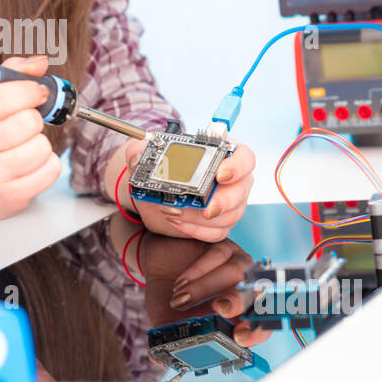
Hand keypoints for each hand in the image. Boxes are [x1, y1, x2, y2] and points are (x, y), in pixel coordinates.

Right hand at [0, 55, 60, 229]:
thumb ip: (9, 77)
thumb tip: (40, 62)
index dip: (27, 90)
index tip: (36, 91)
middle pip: (27, 122)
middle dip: (32, 118)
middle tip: (21, 124)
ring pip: (42, 146)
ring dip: (38, 143)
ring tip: (21, 147)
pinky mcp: (11, 198)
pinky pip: (51, 170)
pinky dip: (46, 164)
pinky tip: (28, 164)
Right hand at [111, 216, 268, 346]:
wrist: (156, 263)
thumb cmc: (169, 294)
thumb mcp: (167, 319)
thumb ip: (169, 337)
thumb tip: (160, 360)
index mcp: (238, 313)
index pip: (262, 324)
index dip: (258, 331)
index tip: (240, 338)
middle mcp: (244, 288)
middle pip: (258, 295)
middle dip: (239, 303)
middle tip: (219, 309)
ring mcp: (237, 264)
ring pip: (236, 273)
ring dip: (206, 288)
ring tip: (180, 299)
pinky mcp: (224, 245)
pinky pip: (218, 256)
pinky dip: (197, 271)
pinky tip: (180, 282)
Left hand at [118, 137, 256, 243]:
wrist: (156, 191)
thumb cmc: (163, 167)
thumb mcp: (149, 154)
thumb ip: (140, 150)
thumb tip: (136, 155)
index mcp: (223, 154)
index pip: (244, 158)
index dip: (237, 167)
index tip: (220, 174)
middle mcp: (233, 179)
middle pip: (240, 191)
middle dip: (223, 202)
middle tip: (205, 208)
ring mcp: (230, 203)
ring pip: (230, 216)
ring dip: (202, 218)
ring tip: (177, 212)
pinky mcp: (220, 223)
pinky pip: (217, 232)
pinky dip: (197, 230)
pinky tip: (178, 222)